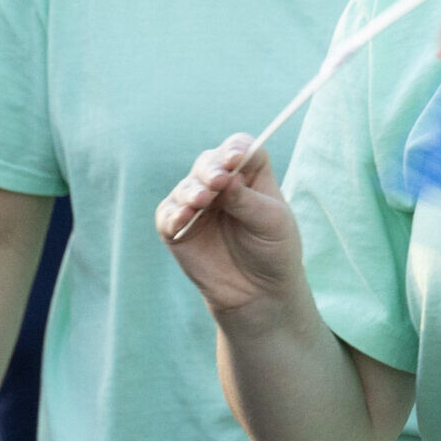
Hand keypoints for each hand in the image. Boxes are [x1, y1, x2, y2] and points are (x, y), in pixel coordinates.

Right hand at [155, 136, 309, 320]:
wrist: (258, 292)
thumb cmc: (273, 249)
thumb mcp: (271, 222)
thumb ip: (247, 200)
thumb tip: (226, 178)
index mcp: (249, 174)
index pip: (239, 148)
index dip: (235, 149)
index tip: (234, 160)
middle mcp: (220, 183)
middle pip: (209, 163)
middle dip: (210, 170)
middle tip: (216, 182)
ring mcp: (196, 203)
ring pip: (187, 186)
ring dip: (192, 191)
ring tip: (200, 201)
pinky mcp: (176, 227)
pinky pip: (168, 214)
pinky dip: (173, 214)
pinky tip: (182, 218)